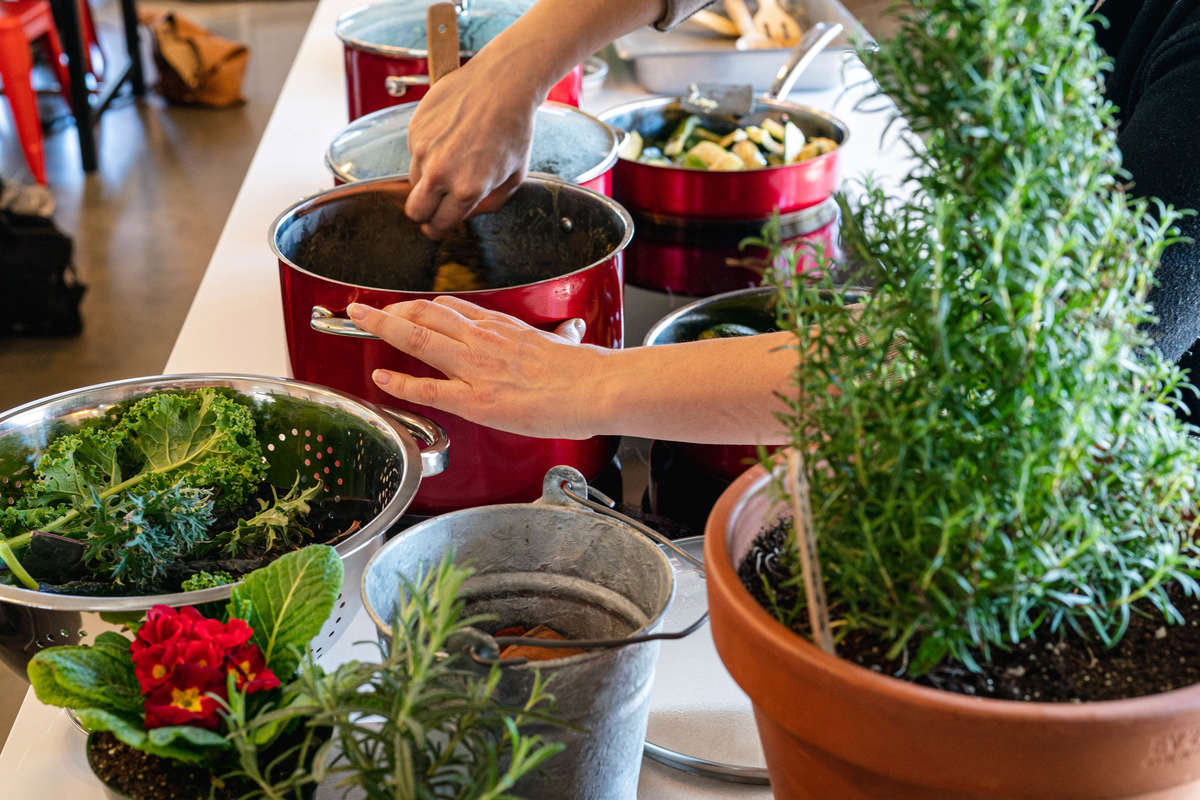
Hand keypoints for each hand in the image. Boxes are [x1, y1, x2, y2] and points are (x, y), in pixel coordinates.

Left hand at [347, 297, 606, 438]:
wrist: (596, 388)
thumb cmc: (586, 372)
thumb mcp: (567, 342)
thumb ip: (560, 335)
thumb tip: (571, 330)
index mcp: (503, 327)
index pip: (453, 308)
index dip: (423, 308)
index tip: (406, 308)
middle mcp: (483, 340)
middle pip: (426, 314)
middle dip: (391, 310)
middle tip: (365, 309)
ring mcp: (476, 367)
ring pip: (419, 338)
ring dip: (383, 327)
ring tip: (359, 321)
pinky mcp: (475, 398)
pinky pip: (427, 387)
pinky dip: (399, 382)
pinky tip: (381, 378)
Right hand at [405, 53, 540, 238]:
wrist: (501, 84)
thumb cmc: (514, 128)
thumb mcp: (514, 176)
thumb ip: (491, 203)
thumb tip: (469, 213)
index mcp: (467, 189)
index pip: (440, 224)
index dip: (438, 229)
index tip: (437, 227)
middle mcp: (441, 172)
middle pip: (415, 211)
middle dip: (423, 215)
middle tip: (433, 208)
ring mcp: (424, 149)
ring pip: (413, 181)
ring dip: (427, 180)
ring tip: (450, 162)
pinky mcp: (415, 129)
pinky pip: (415, 152)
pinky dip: (427, 151)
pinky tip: (449, 136)